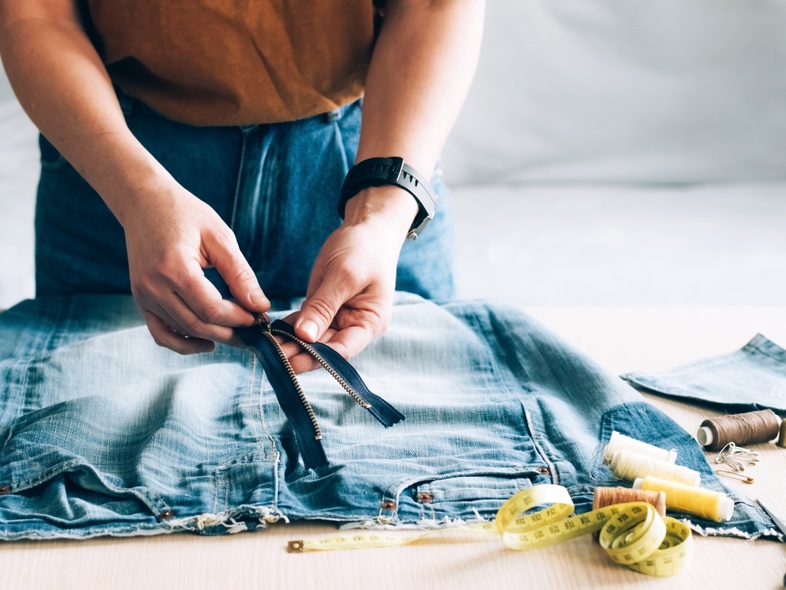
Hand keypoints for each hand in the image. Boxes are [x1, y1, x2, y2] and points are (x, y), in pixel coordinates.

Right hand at [124, 183, 269, 353]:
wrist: (145, 202)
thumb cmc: (185, 214)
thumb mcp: (219, 237)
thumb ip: (240, 274)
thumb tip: (260, 306)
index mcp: (173, 268)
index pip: (211, 308)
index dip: (239, 318)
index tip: (260, 317)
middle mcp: (153, 286)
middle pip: (198, 325)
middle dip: (230, 333)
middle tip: (255, 333)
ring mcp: (143, 295)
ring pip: (183, 331)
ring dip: (213, 337)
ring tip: (238, 334)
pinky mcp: (140, 300)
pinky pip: (161, 333)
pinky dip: (184, 343)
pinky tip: (208, 341)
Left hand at [282, 189, 412, 372]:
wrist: (368, 228)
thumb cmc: (364, 248)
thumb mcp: (344, 275)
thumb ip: (324, 306)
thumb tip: (305, 336)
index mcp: (370, 322)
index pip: (344, 350)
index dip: (318, 359)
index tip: (292, 362)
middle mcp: (355, 325)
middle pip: (326, 348)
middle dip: (300, 353)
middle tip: (272, 357)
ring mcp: (339, 317)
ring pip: (313, 338)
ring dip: (291, 344)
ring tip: (267, 349)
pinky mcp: (323, 307)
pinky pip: (305, 323)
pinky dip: (289, 328)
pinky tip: (271, 333)